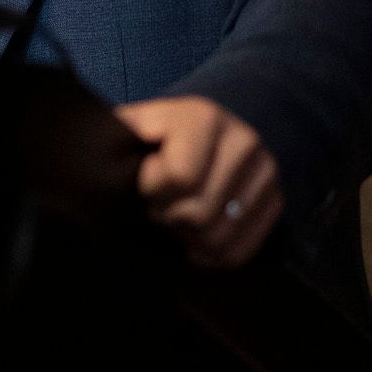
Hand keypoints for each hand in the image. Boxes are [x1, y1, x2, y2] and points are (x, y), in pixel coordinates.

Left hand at [114, 96, 283, 267]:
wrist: (192, 136)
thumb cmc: (145, 139)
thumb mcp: (126, 129)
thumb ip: (112, 143)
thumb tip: (96, 169)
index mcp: (203, 116)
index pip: (180, 178)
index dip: (150, 191)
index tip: (141, 183)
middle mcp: (244, 140)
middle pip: (199, 214)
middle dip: (166, 218)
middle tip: (155, 206)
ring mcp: (266, 171)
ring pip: (219, 239)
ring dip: (186, 240)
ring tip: (173, 219)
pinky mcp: (275, 200)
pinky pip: (239, 251)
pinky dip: (208, 255)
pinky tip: (191, 238)